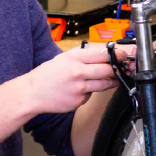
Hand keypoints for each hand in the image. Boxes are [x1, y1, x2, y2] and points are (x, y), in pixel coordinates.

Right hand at [17, 44, 135, 114]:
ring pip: (105, 84)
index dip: (117, 54)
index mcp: (74, 58)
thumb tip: (105, 54)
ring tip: (112, 79)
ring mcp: (79, 88)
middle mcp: (78, 72)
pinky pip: (92, 95)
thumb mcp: (63, 58)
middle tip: (123, 67)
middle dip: (118, 69)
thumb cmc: (47, 74)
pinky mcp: (79, 101)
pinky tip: (81, 90)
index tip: (123, 55)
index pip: (103, 54)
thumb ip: (83, 56)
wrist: (32, 93)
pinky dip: (91, 92)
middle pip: (108, 70)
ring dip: (112, 81)